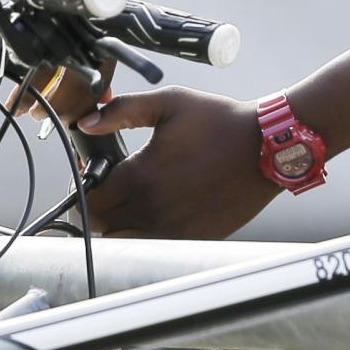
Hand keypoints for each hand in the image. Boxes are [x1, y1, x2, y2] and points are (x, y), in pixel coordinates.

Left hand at [76, 87, 276, 239]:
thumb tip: (85, 122)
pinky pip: (154, 248)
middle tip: (108, 191)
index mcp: (140, 175)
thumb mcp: (170, 102)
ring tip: (129, 205)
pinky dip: (145, 236)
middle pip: (100, 226)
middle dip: (96, 209)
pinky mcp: (193, 238)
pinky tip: (156, 214)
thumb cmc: (220, 121)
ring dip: (117, 226)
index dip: (82, 190)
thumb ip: (122, 110)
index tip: (92, 177)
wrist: (267, 145)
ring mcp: (173, 228)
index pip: (87, 200)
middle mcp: (152, 208)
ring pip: (124, 242)